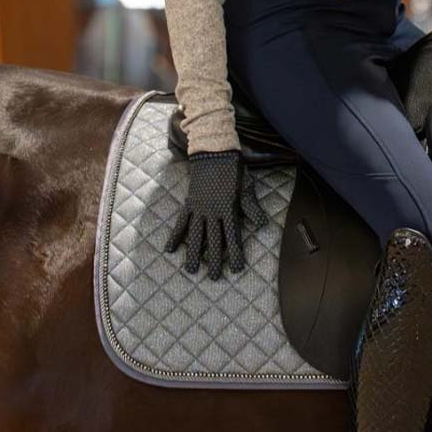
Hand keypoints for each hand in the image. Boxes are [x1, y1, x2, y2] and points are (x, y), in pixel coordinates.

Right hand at [164, 149, 267, 278]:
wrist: (213, 153)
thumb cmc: (234, 171)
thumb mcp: (246, 188)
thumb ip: (251, 208)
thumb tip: (262, 225)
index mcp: (228, 209)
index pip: (232, 237)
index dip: (234, 254)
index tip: (236, 269)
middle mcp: (212, 212)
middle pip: (212, 241)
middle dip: (213, 260)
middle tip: (214, 278)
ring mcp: (198, 208)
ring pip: (195, 235)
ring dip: (193, 253)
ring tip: (191, 270)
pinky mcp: (189, 203)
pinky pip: (181, 223)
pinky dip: (175, 236)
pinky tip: (170, 249)